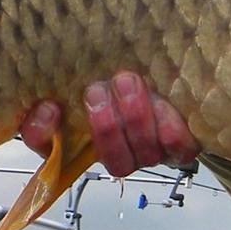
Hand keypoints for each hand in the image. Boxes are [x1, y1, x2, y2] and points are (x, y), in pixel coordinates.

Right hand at [18, 71, 200, 177]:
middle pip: (117, 162)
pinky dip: (171, 129)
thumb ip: (51, 98)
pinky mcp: (183, 144)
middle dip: (105, 127)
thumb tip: (47, 109)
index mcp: (86, 145)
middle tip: (98, 89)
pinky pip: (180, 148)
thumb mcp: (79, 79)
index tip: (51, 109)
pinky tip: (162, 106)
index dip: (49, 139)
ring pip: (146, 153)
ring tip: (127, 82)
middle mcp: (123, 155)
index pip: (58, 156)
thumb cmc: (116, 78)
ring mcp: (155, 152)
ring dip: (134, 119)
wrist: (162, 67)